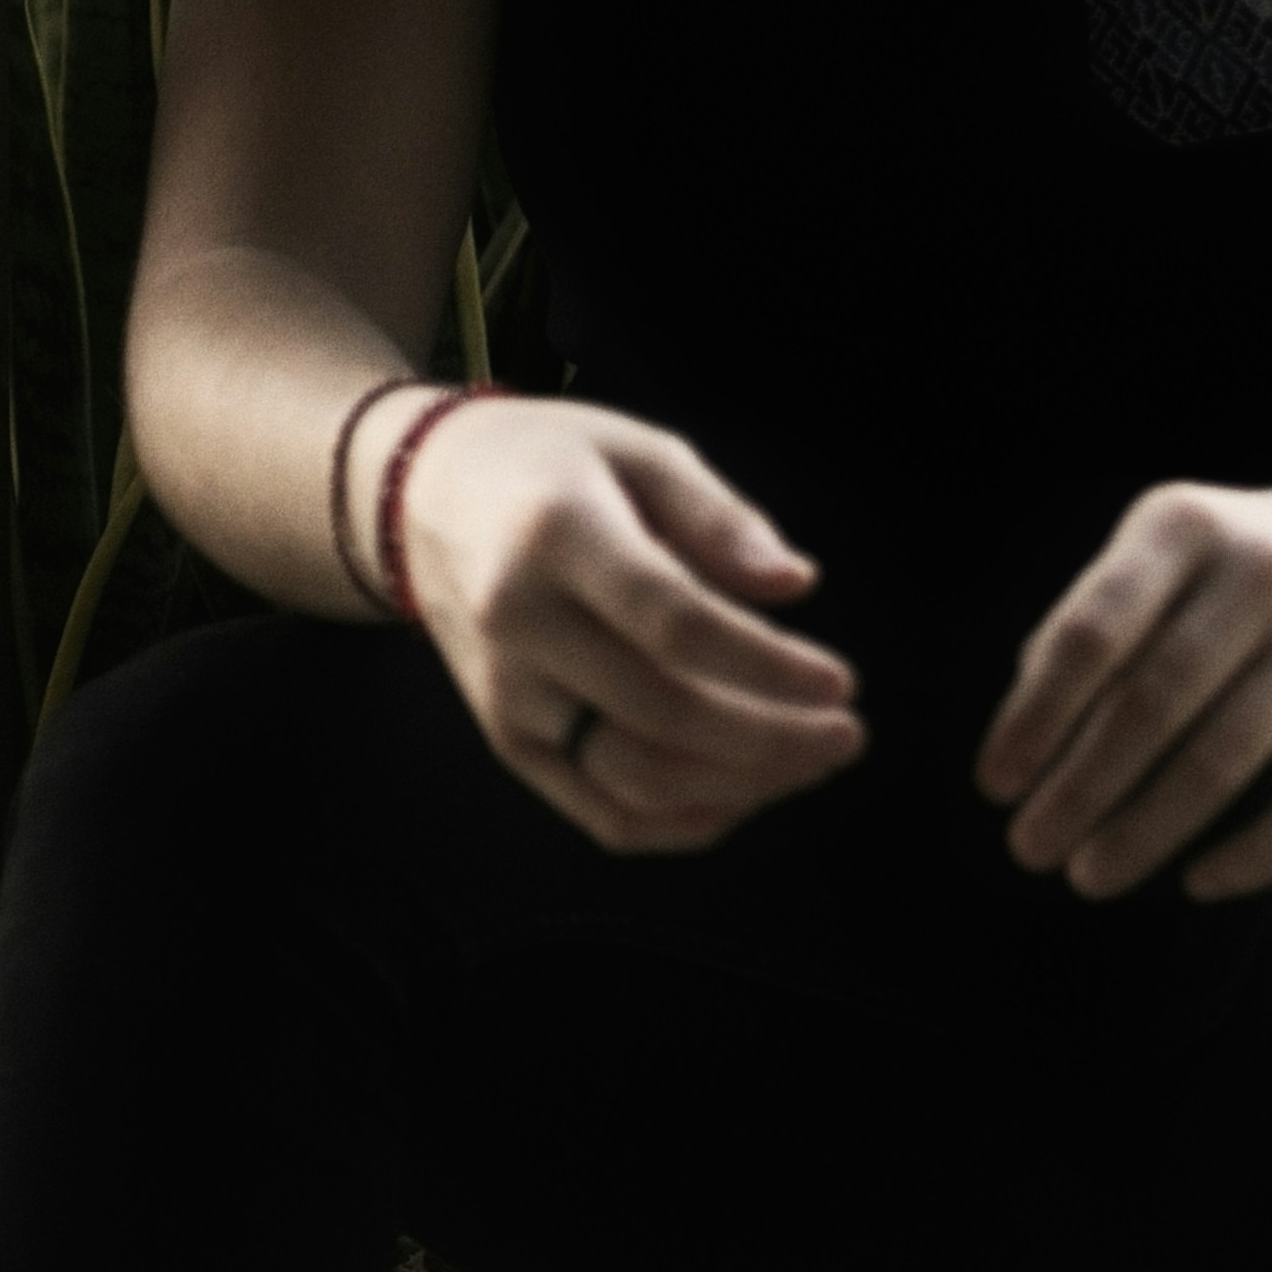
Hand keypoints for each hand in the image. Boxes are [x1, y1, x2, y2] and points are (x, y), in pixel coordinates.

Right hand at [390, 398, 859, 853]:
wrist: (424, 502)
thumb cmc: (551, 466)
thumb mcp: (638, 450)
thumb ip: (719, 516)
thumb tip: (796, 585)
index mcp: (558, 536)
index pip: (673, 622)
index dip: (766, 664)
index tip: (840, 682)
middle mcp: (520, 624)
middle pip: (662, 710)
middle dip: (771, 736)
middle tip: (846, 733)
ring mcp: (506, 695)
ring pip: (634, 777)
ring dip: (739, 786)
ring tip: (810, 760)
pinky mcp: (508, 742)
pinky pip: (600, 812)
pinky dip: (682, 822)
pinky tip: (745, 795)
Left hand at [979, 478, 1271, 900]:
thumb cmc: (1223, 574)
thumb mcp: (1154, 557)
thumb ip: (1084, 626)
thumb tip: (1022, 740)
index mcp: (1185, 528)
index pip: (1093, 632)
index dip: (1036, 717)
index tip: (996, 786)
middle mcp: (1262, 575)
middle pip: (1153, 702)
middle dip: (1080, 788)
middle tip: (1028, 848)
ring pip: (1223, 761)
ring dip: (1144, 832)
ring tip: (1088, 875)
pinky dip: (1253, 857)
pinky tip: (1198, 882)